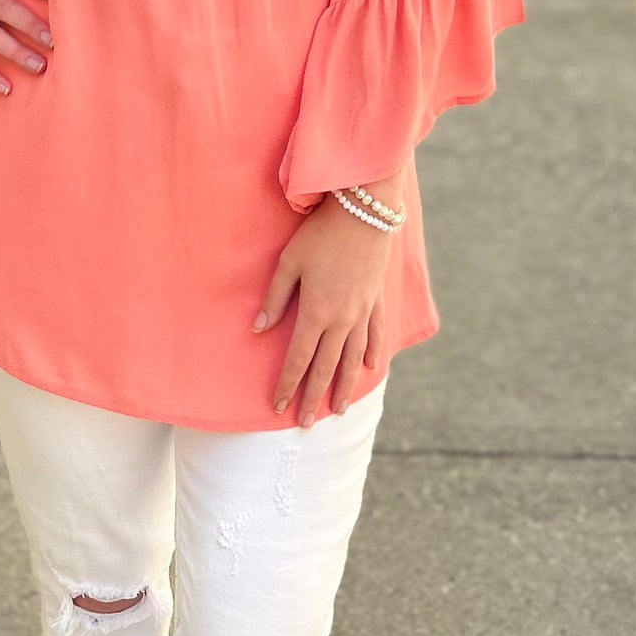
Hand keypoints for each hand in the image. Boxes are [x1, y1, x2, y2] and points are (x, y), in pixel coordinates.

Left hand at [254, 197, 394, 426]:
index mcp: (317, 313)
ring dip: (345, 386)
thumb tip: (258, 329)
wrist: (365, 212)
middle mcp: (342, 321)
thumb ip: (275, 298)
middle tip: (305, 424)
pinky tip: (370, 368)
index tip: (278, 406)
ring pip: (353, 359)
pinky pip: (376, 335)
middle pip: (326, 367)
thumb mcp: (290, 262)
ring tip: (338, 410)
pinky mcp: (377, 301)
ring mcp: (363, 313)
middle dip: (313, 396)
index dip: (287, 384)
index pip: (298, 359)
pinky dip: (373, 354)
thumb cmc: (321, 234)